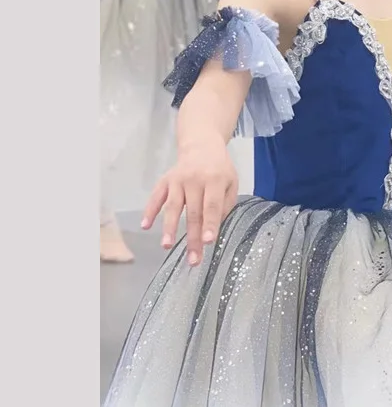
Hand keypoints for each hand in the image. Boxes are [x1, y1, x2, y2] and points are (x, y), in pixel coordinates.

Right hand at [141, 143, 238, 265]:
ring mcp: (177, 180)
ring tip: (167, 246)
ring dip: (169, 228)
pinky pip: (156, 197)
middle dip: (192, 238)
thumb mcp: (231, 182)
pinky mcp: (164, 181)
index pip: (212, 206)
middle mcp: (194, 179)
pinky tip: (146, 225)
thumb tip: (213, 228)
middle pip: (193, 212)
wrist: (201, 146)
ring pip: (173, 207)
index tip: (207, 242)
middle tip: (193, 260)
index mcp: (215, 179)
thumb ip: (225, 205)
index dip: (210, 224)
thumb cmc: (219, 169)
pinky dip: (150, 211)